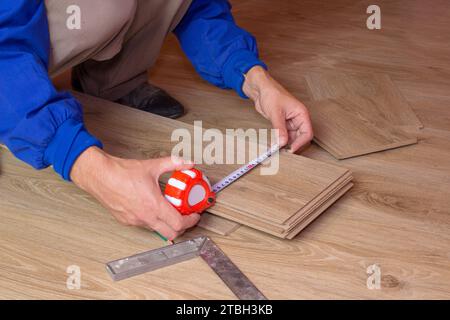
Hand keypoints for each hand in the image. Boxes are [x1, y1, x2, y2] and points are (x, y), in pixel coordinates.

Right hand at [70, 147, 199, 239]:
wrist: (100, 176)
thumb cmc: (121, 172)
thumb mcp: (152, 166)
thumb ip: (173, 163)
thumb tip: (187, 162)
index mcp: (154, 206)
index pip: (179, 224)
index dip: (191, 221)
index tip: (195, 215)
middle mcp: (145, 217)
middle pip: (171, 234)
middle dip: (182, 227)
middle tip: (186, 216)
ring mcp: (135, 221)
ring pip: (157, 230)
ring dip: (167, 224)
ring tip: (170, 210)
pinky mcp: (126, 221)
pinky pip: (144, 225)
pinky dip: (153, 220)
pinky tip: (153, 208)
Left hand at [243, 66, 312, 151]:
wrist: (261, 90)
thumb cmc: (271, 94)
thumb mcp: (276, 112)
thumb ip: (280, 129)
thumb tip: (283, 143)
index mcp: (301, 114)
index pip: (307, 133)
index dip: (300, 143)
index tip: (290, 150)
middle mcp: (298, 119)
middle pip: (300, 138)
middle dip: (292, 145)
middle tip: (282, 152)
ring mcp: (290, 123)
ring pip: (291, 139)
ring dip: (285, 145)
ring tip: (276, 149)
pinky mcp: (282, 125)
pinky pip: (283, 136)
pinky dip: (279, 141)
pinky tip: (274, 145)